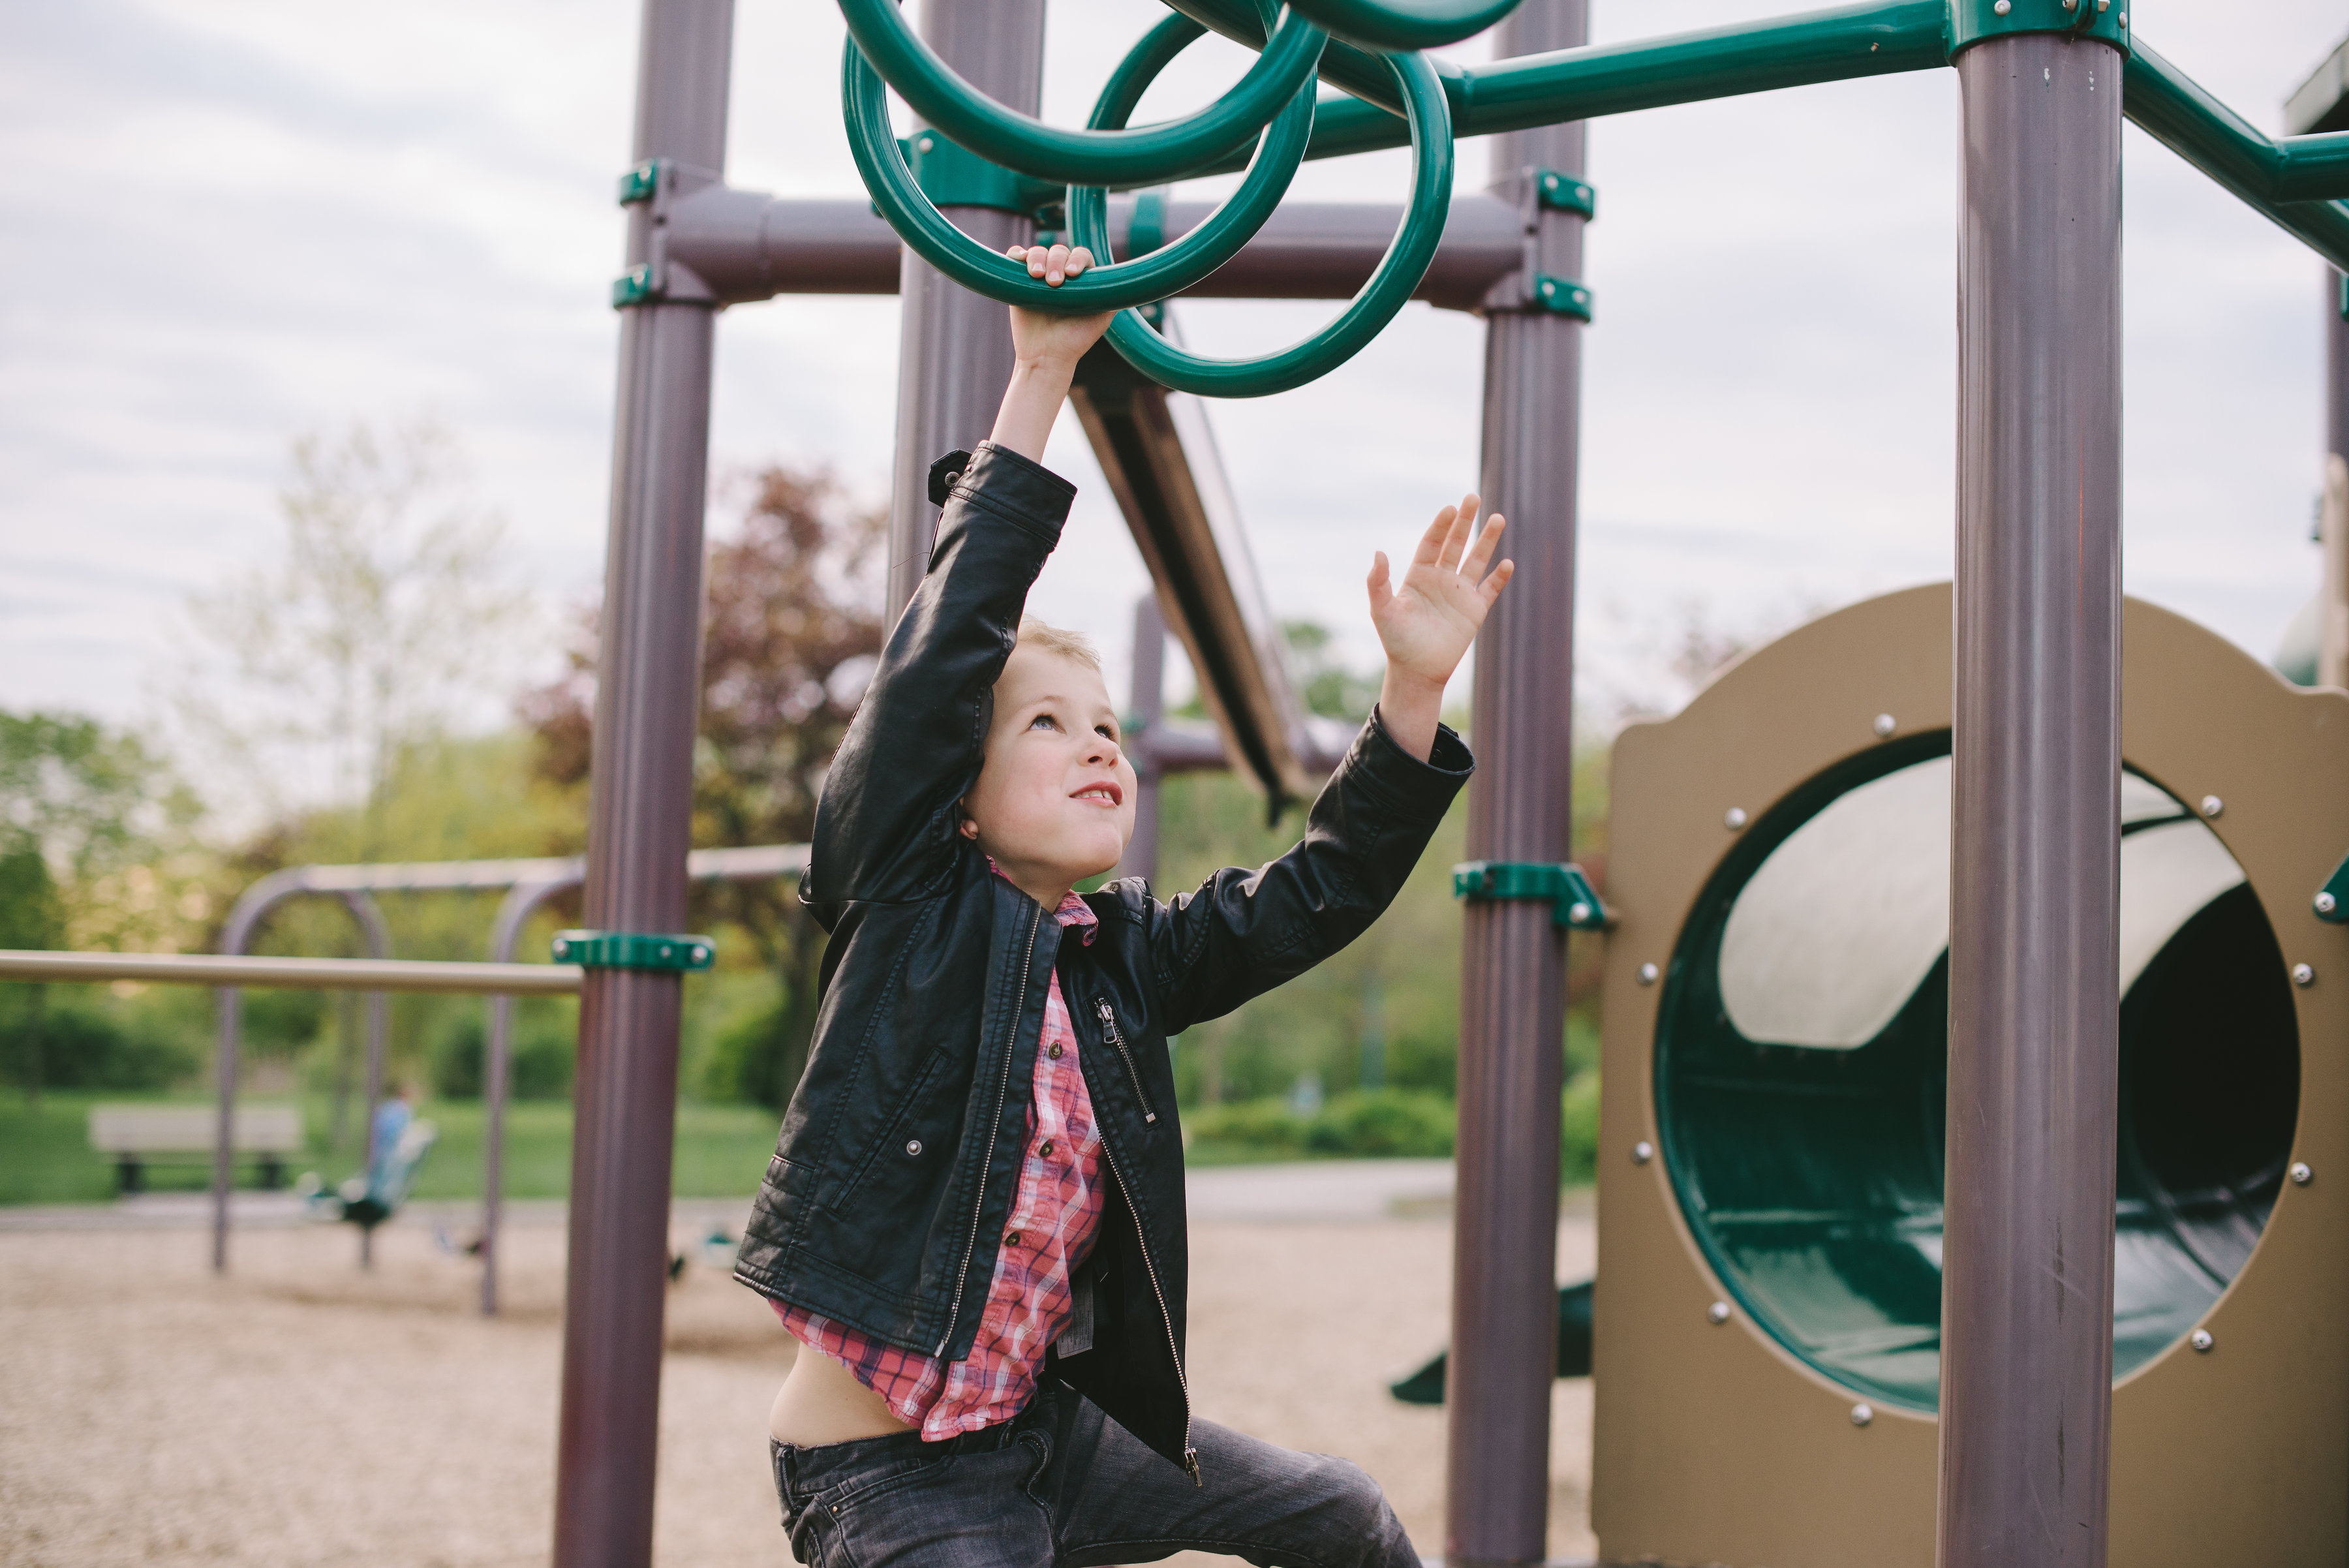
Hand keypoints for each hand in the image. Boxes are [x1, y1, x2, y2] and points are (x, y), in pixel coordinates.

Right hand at [1005, 245, 1114, 370]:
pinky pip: (1016, 257)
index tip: (1072, 274)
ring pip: (1037, 252)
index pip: (1081, 256)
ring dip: (1037, 258)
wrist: (1046, 357)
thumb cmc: (1075, 340)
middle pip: (1059, 251)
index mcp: (1082, 279)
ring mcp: (1039, 277)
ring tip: (1036, 276)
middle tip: (1054, 284)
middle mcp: (1061, 274)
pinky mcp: (1018, 281)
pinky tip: (1020, 261)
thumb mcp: (1102, 318)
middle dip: (1056, 261)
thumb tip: (1123, 277)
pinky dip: (1017, 254)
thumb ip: (1112, 296)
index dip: (1077, 259)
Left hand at [1366, 494, 1513, 759]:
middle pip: (1455, 543)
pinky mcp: (1475, 611)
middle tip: (1474, 497)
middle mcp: (1441, 579)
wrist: (1417, 671)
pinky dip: (1499, 577)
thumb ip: (1378, 583)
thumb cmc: (1396, 641)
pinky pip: (1490, 589)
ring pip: (1476, 560)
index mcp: (1419, 575)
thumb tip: (1378, 553)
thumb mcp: (1382, 611)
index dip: (1440, 526)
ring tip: (1498, 518)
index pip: (1431, 543)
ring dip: (1487, 540)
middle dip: (1465, 521)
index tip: (1449, 508)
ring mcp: (1460, 593)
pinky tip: (1507, 563)